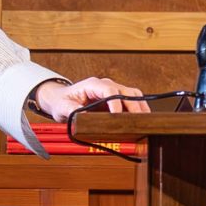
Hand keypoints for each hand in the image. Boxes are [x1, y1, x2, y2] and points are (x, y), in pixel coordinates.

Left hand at [32, 76, 147, 119]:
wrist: (61, 99)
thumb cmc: (62, 101)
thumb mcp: (63, 107)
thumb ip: (72, 111)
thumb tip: (84, 117)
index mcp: (93, 84)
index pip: (109, 90)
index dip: (115, 103)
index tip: (118, 115)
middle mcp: (105, 85)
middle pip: (125, 91)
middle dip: (133, 106)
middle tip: (137, 121)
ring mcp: (112, 91)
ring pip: (132, 94)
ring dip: (139, 106)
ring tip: (144, 120)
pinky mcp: (116, 99)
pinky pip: (132, 101)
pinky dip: (138, 109)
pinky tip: (141, 120)